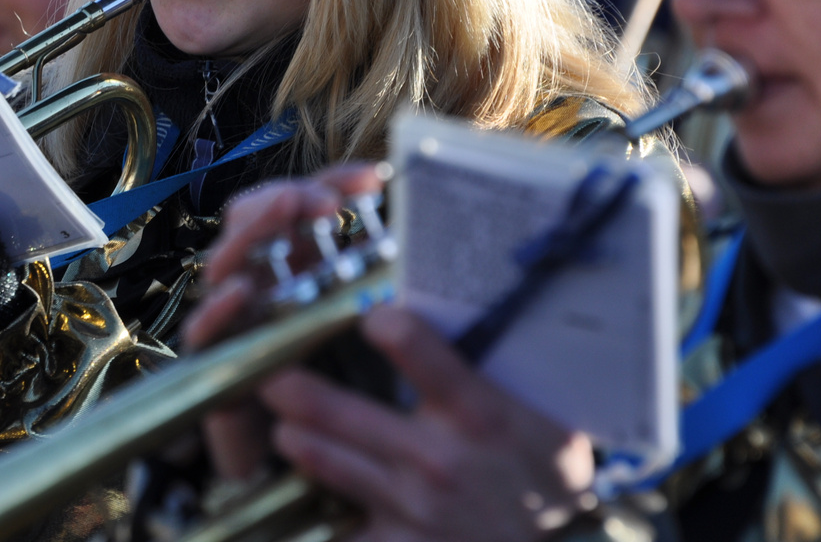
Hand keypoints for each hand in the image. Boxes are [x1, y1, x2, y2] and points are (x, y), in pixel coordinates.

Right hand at [185, 165, 386, 481]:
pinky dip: (221, 305)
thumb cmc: (331, 383)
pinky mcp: (211, 355)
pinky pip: (205, 325)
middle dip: (288, 197)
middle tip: (321, 199)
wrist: (291, 456)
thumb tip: (434, 247)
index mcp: (296, 256)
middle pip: (257, 214)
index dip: (335, 181)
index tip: (372, 178)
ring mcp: (230, 310)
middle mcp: (258, 273)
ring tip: (284, 213)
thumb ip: (384, 285)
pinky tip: (242, 292)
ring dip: (256, 230)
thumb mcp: (362, 326)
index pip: (307, 201)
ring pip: (229, 255)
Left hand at [260, 309, 593, 541]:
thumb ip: (496, 369)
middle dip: (290, 385)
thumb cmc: (550, 480)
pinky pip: (339, 526)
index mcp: (478, 413)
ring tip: (285, 420)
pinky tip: (308, 487)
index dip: (381, 321)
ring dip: (294, 434)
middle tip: (270, 369)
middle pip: (335, 409)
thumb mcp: (545, 417)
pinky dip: (319, 506)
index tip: (368, 316)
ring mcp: (412, 508)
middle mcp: (437, 459)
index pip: (412, 343)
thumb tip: (460, 302)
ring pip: (322, 458)